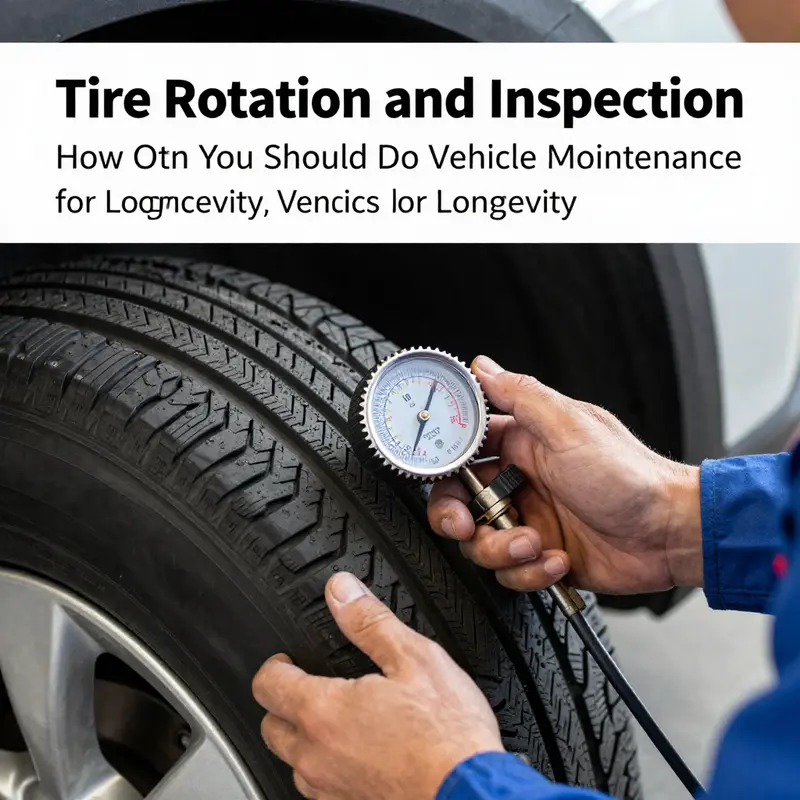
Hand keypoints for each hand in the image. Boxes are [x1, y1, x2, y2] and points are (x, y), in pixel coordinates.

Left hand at [252, 572, 503, 799]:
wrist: (471, 794)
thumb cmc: (448, 735)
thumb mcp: (414, 657)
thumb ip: (369, 620)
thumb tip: (341, 591)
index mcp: (323, 713)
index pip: (267, 685)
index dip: (275, 665)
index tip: (288, 659)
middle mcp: (316, 757)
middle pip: (271, 727)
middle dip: (282, 703)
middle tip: (306, 686)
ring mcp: (330, 791)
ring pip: (294, 762)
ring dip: (304, 740)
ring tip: (334, 721)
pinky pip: (321, 787)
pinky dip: (328, 767)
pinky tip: (358, 754)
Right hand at [427, 356, 701, 595]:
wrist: (671, 535)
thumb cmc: (631, 476)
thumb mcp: (571, 428)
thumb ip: (522, 396)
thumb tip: (482, 367)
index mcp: (522, 443)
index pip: (462, 449)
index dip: (443, 465)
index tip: (442, 478)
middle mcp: (519, 482)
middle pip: (458, 501)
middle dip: (456, 518)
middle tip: (468, 525)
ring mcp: (528, 520)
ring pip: (479, 542)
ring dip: (501, 549)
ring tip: (534, 543)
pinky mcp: (539, 555)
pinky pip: (509, 571)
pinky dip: (529, 571)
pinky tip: (557, 559)